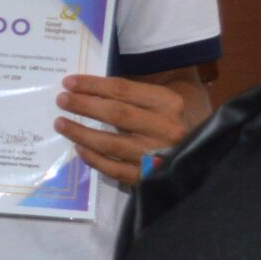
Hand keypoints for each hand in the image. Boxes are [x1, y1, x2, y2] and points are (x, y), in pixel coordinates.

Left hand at [55, 72, 194, 188]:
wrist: (200, 156)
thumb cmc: (173, 122)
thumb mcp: (163, 101)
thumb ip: (134, 94)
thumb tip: (90, 88)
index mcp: (168, 103)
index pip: (123, 90)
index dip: (93, 85)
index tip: (69, 82)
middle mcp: (164, 128)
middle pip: (116, 114)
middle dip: (84, 105)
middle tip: (61, 100)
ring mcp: (156, 154)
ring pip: (111, 143)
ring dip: (81, 132)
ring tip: (61, 123)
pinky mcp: (148, 177)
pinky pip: (114, 168)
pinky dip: (93, 158)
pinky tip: (79, 148)